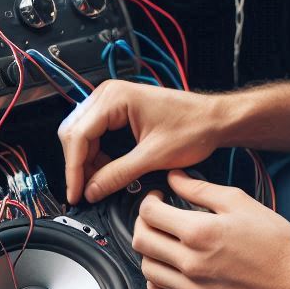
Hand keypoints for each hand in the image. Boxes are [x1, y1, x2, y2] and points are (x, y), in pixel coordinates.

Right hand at [57, 80, 227, 204]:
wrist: (215, 120)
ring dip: (88, 161)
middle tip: (86, 192)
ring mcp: (113, 101)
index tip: (76, 193)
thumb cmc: (194, 126)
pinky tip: (107, 171)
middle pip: (74, 134)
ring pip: (83, 135)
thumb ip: (119, 175)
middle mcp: (109, 95)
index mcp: (115, 98)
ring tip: (100, 184)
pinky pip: (97, 134)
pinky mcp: (119, 111)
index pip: (78, 136)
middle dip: (79, 165)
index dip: (74, 169)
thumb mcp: (154, 156)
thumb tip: (92, 191)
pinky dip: (98, 155)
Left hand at [132, 170, 289, 288]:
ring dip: (150, 253)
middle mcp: (191, 263)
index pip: (149, 213)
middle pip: (142, 241)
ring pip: (147, 270)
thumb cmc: (278, 245)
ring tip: (165, 244)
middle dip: (143, 223)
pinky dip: (156, 285)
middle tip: (156, 218)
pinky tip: (167, 275)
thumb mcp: (242, 203)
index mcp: (200, 233)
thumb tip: (176, 178)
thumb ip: (202, 189)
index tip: (157, 198)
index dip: (148, 200)